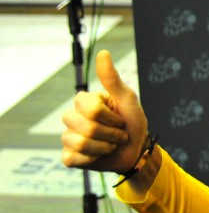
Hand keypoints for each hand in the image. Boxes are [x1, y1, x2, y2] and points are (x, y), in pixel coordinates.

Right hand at [61, 50, 147, 172]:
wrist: (136, 150)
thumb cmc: (133, 122)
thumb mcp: (127, 99)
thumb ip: (112, 79)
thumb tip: (103, 52)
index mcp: (84, 102)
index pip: (92, 109)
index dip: (111, 117)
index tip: (120, 118)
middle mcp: (72, 117)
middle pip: (87, 127)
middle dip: (112, 134)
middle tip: (119, 134)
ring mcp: (69, 137)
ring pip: (81, 144)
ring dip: (105, 147)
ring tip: (111, 145)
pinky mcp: (69, 156)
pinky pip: (73, 158)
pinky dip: (92, 159)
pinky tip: (98, 156)